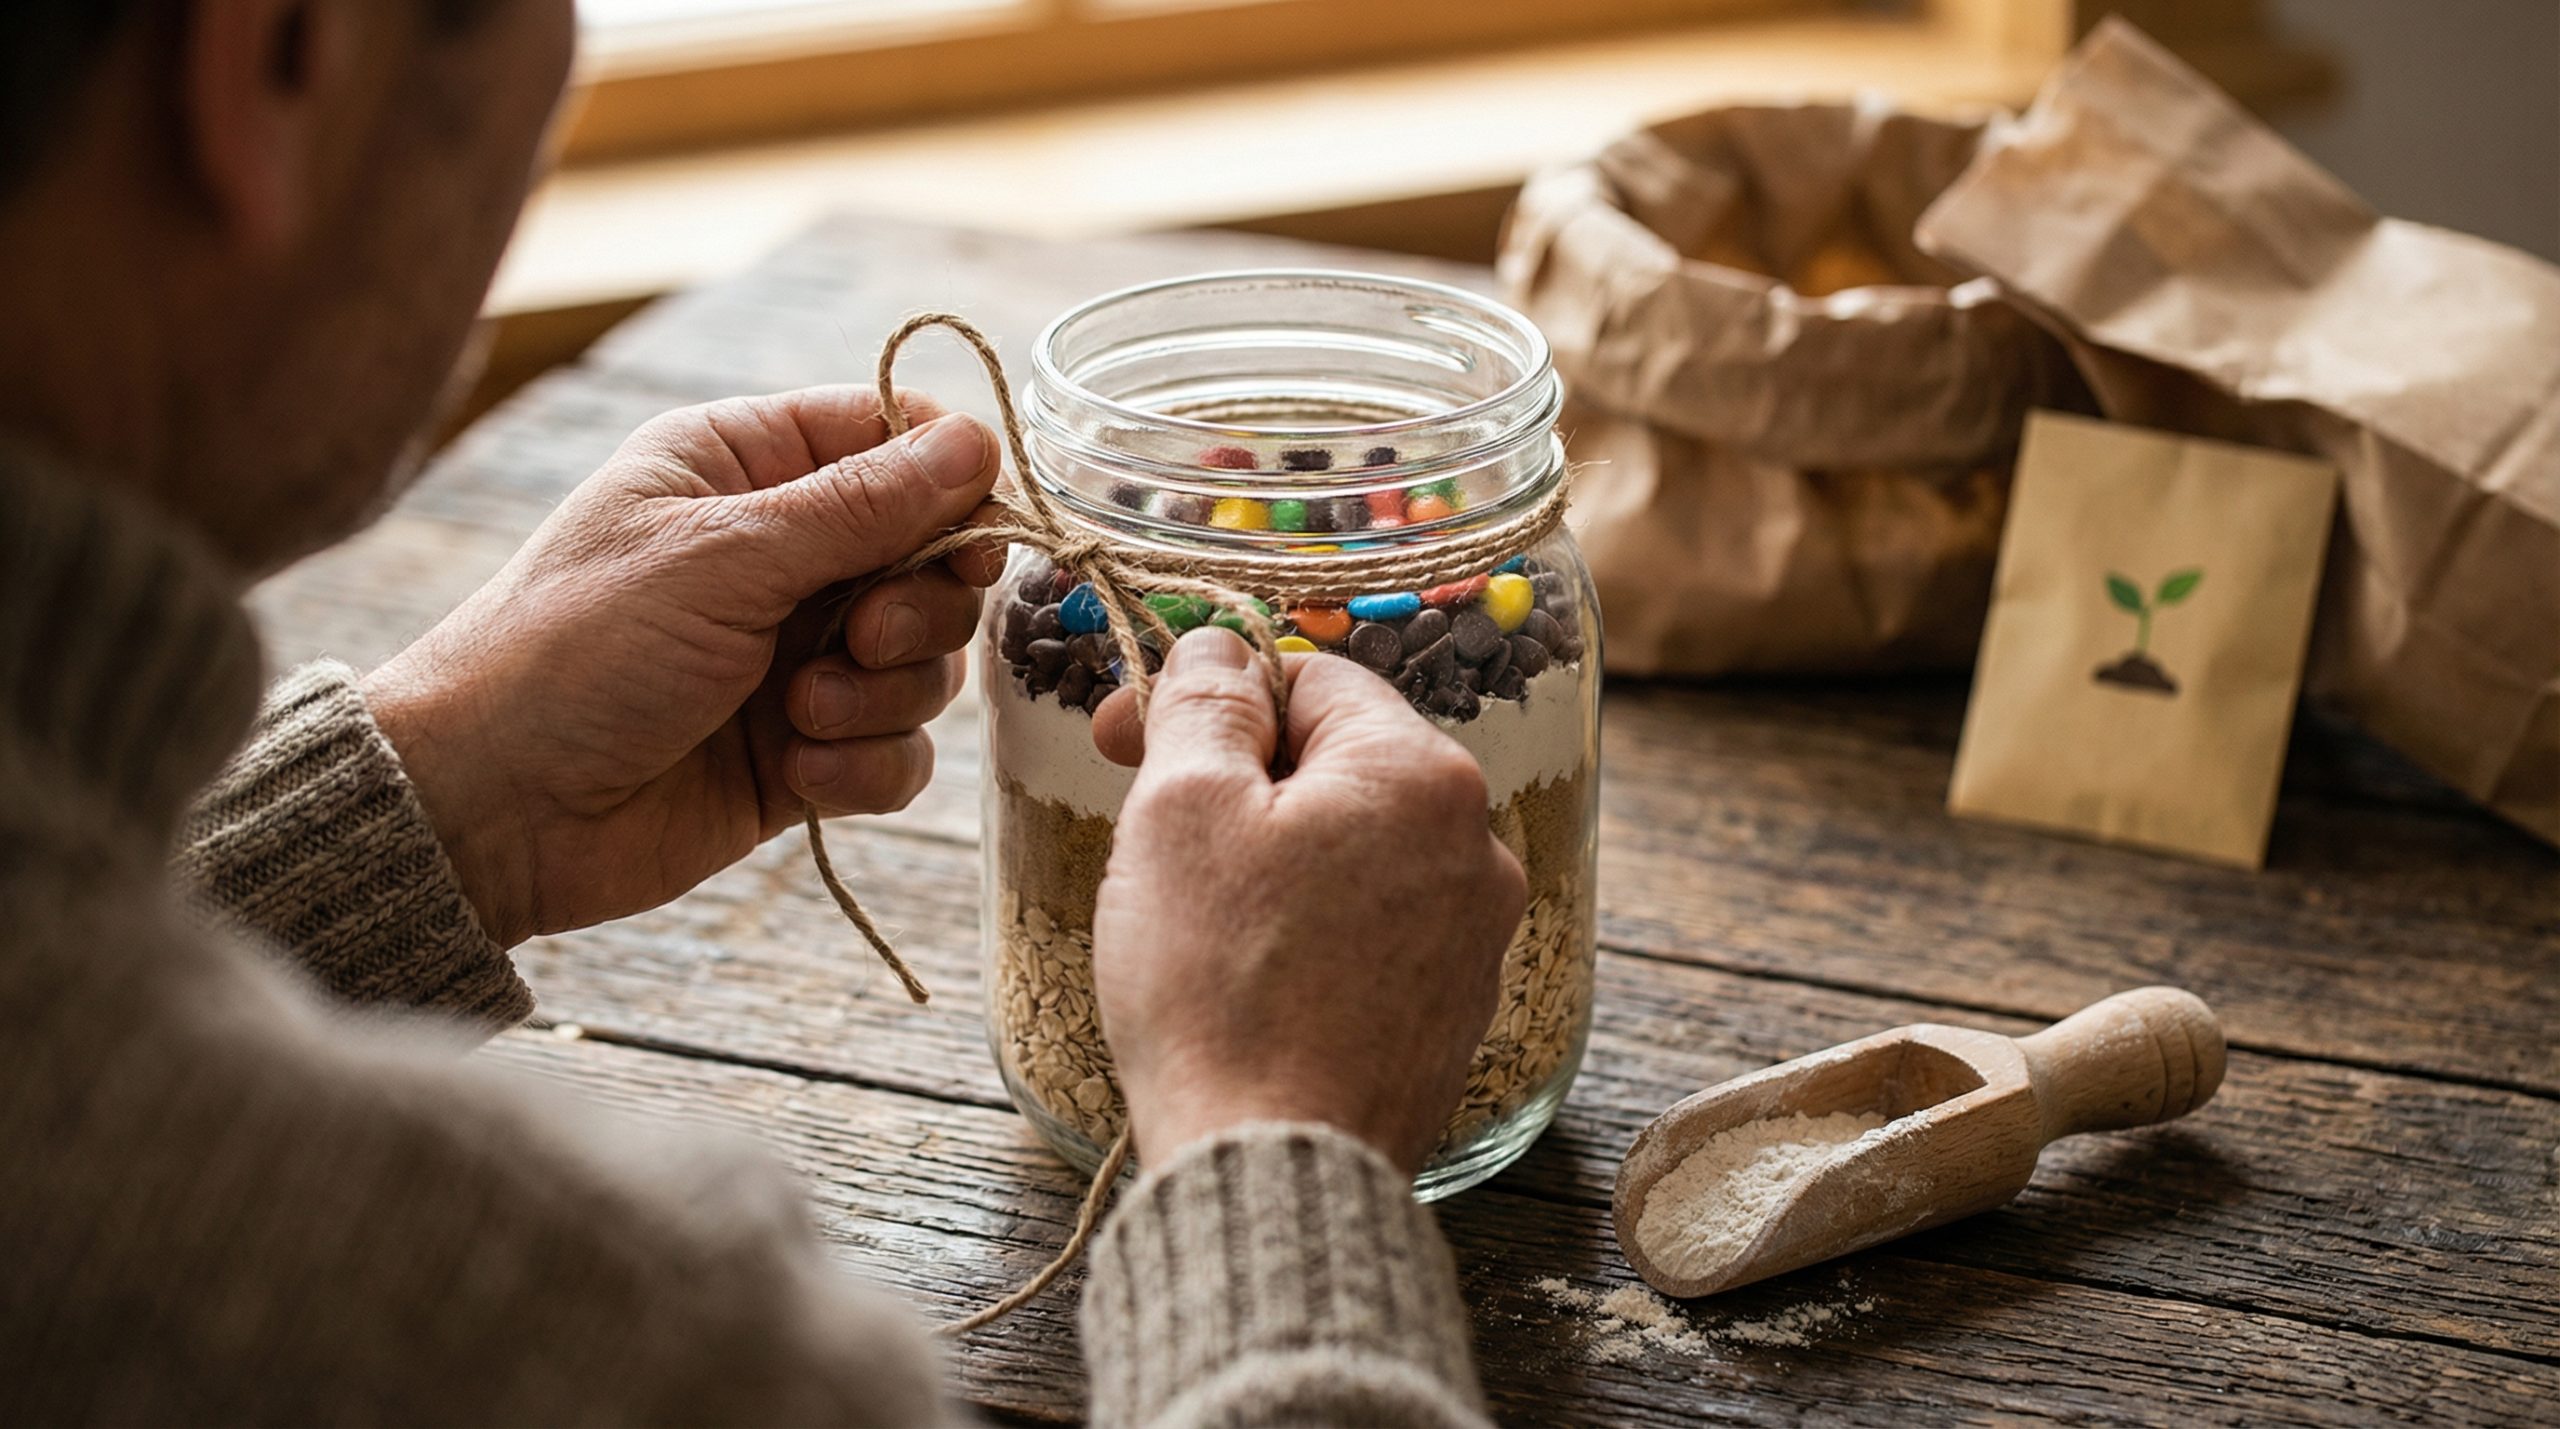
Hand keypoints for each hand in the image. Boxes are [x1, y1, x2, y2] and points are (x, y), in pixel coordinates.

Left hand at [363, 387, 1001, 946]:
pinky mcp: (806, 750)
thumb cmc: (575, 651)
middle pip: (935, 558)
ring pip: (927, 661)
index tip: (969, 539)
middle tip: (858, 637)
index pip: (900, 438)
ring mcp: (799, 655)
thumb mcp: (722, 557)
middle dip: (917, 607)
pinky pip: (900, 749)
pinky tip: (799, 775)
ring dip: (883, 694)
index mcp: (747, 466)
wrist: (492, 811)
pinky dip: (866, 765)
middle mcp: (784, 553)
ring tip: (799, 713)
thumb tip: (981, 441)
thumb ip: (862, 505)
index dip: (954, 484)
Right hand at [1090, 629, 1527, 1173]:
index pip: (1311, 680)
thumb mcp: (1182, 809)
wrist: (1274, 1166)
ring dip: (1272, 856)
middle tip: (1144, 825)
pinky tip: (1244, 976)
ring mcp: (1474, 937)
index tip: (1125, 737)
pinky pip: (1371, 930)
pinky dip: (1307, 931)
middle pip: (1338, 766)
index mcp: (1423, 775)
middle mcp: (1477, 846)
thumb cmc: (1220, 985)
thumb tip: (1219, 651)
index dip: (1208, 699)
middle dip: (1238, 779)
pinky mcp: (1451, 1012)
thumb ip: (1205, 704)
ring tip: (1189, 914)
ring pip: (1352, 850)